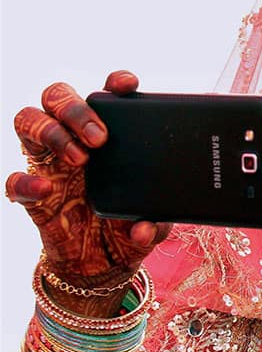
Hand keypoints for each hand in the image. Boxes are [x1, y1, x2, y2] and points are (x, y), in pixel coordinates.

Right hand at [5, 71, 171, 313]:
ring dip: (52, 132)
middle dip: (76, 109)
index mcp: (108, 139)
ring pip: (28, 120)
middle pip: (57, 97)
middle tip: (100, 138)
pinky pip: (15, 180)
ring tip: (80, 158)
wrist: (102, 267)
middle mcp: (73, 142)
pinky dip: (25, 182)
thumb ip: (156, 223)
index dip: (113, 84)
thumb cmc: (128, 230)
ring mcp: (49, 165)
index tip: (126, 85)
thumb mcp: (154, 226)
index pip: (105, 98)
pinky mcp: (32, 196)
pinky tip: (46, 191)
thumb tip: (145, 227)